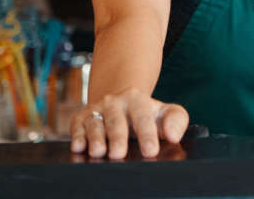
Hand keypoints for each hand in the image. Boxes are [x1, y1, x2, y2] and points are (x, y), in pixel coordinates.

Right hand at [69, 88, 188, 159]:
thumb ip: (177, 120)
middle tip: (119, 154)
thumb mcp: (165, 113)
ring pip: (94, 123)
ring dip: (95, 137)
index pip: (143, 117)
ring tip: (98, 152)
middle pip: (116, 121)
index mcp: (137, 99)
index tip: (151, 150)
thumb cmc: (147, 114)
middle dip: (117, 137)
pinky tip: (79, 146)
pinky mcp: (81, 118)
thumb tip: (173, 135)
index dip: (147, 134)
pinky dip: (76, 135)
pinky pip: (76, 125)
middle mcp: (114, 102)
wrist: (121, 101)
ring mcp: (96, 109)